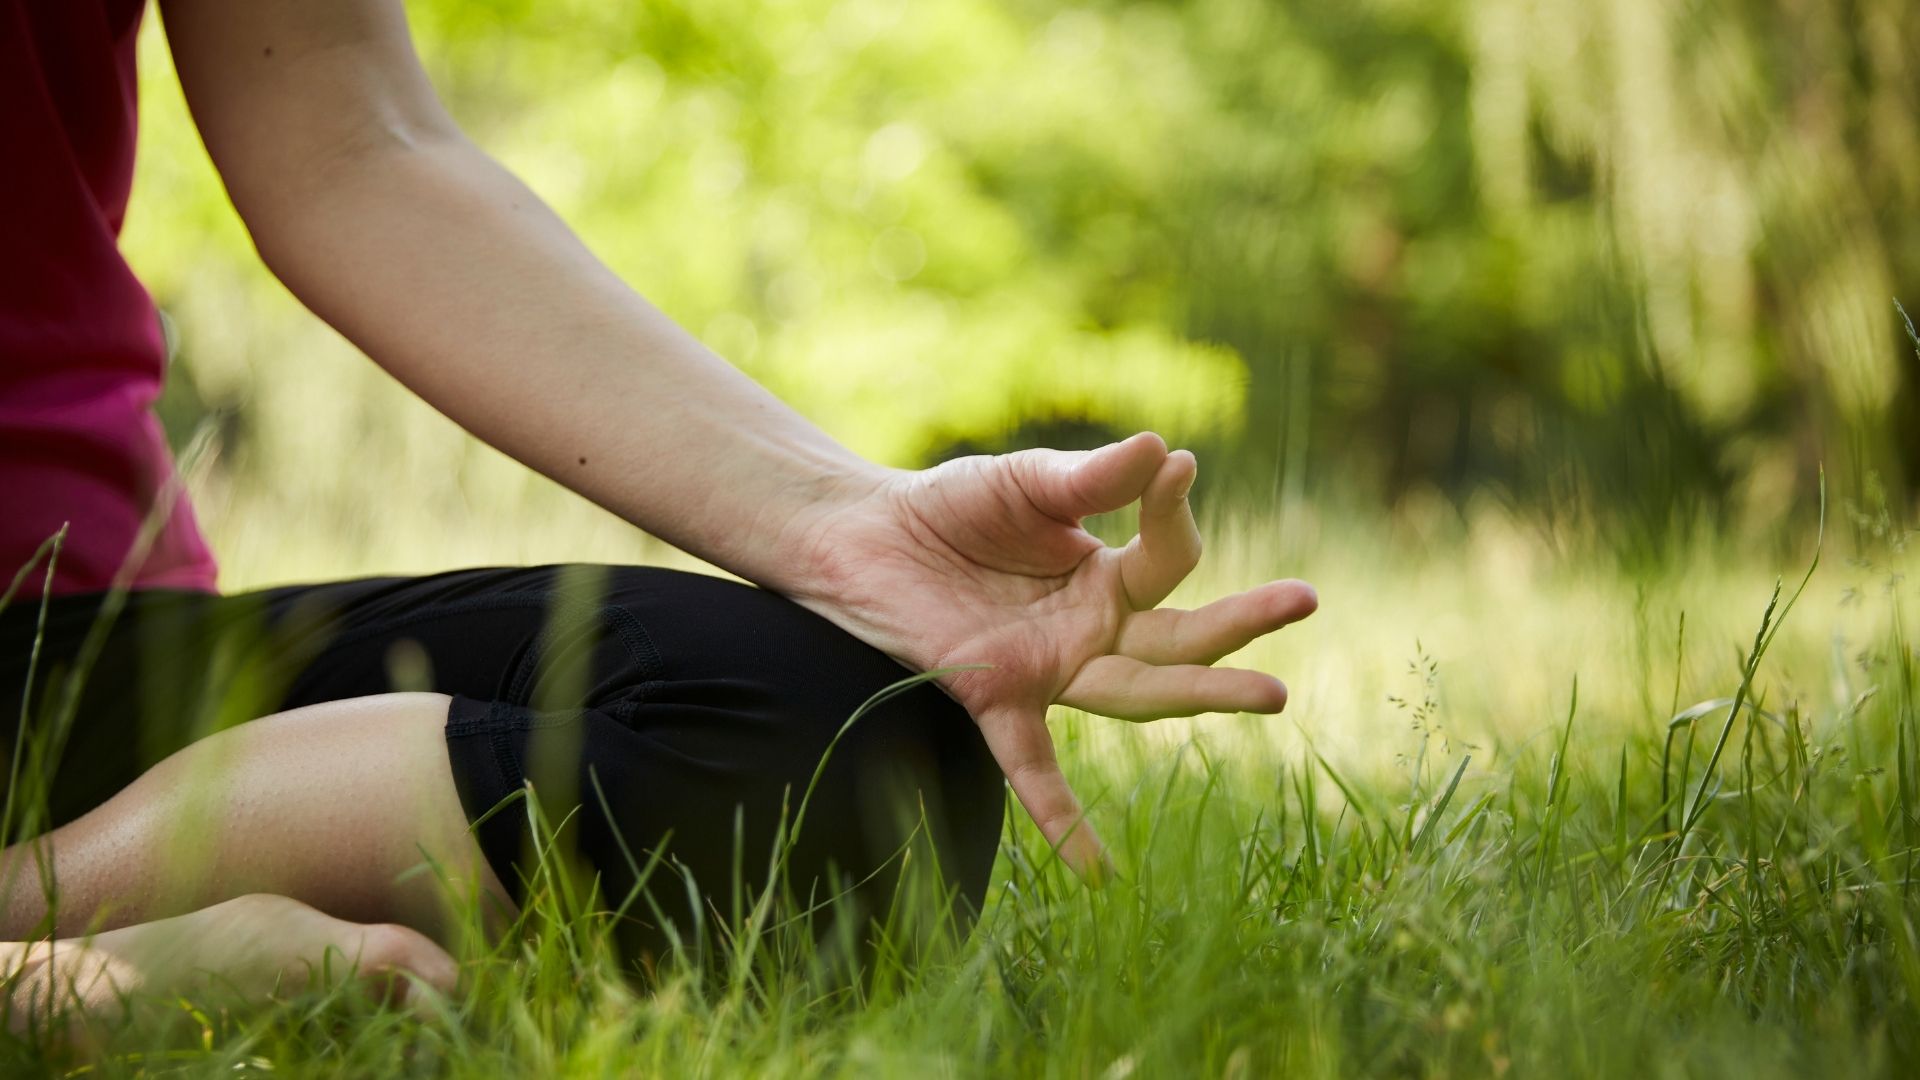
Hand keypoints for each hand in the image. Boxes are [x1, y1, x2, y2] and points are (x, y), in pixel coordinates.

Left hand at [788, 432, 1317, 879]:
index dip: (1173, 512)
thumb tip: (1163, 448)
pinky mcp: (997, 696)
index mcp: (1106, 576)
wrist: (863, 534)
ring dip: (1202, 694)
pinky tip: (1098, 874)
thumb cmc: (950, 507)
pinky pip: (1033, 768)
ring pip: (1138, 692)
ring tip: (1271, 693)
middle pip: (1180, 637)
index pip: (1167, 557)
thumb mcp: (1026, 481)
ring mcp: (1051, 669)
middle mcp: (1092, 631)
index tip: (1175, 467)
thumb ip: (1089, 477)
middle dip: (1243, 620)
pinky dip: (1062, 821)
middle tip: (1305, 599)